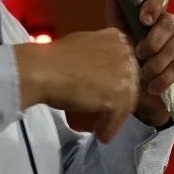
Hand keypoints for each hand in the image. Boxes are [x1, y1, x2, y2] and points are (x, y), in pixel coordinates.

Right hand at [15, 28, 139, 142]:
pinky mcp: (118, 94)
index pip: (125, 63)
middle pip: (130, 81)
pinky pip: (119, 116)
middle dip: (120, 98)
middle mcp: (126, 53)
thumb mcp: (85, 44)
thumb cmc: (55, 58)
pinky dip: (110, 128)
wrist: (43, 70)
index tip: (110, 92)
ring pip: (127, 101)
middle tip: (109, 111)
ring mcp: (124, 74)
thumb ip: (100, 53)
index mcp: (117, 38)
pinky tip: (102, 136)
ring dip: (115, 117)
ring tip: (103, 128)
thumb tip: (104, 68)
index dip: (118, 80)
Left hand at [105, 0, 173, 127]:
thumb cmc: (127, 59)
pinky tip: (154, 86)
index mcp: (153, 14)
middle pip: (169, 22)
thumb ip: (116, 13)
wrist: (136, 91)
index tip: (143, 20)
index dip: (154, 5)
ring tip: (144, 74)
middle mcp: (170, 24)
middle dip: (154, 39)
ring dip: (158, 61)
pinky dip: (166, 76)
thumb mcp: (117, 36)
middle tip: (139, 54)